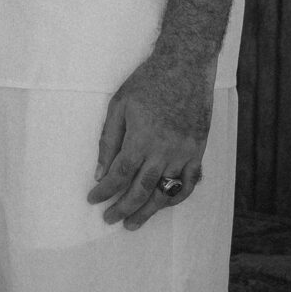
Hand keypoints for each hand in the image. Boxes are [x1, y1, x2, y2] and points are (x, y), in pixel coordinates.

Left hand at [87, 47, 214, 228]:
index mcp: (141, 138)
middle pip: (140, 190)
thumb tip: (100, 172)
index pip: (119, 175)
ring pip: (164, 193)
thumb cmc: (147, 82)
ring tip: (133, 223)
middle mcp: (163, 151)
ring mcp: (183, 154)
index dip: (104, 191)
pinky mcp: (197, 153)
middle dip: (122, 208)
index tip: (93, 200)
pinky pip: (188, 185)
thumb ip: (108, 140)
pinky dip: (175, 198)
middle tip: (110, 219)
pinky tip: (162, 204)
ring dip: (147, 211)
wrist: (185, 68)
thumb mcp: (119, 104)